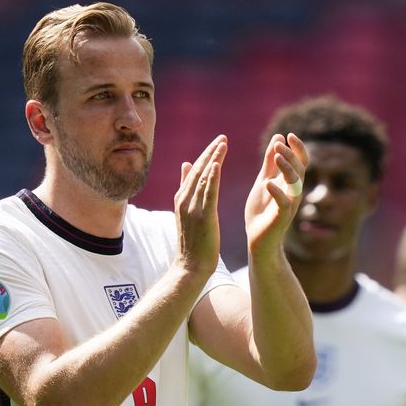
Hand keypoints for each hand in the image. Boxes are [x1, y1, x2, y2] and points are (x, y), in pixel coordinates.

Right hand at [174, 135, 227, 278]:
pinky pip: (207, 193)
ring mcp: (192, 208)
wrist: (189, 267)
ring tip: (223, 143)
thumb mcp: (187, 215)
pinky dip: (211, 177)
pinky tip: (217, 163)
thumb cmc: (192, 244)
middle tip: (223, 137)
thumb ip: (187, 191)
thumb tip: (186, 166)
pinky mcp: (203, 217)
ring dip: (213, 158)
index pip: (194, 172)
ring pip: (203, 178)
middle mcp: (184, 201)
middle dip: (210, 152)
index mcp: (181, 200)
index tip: (217, 143)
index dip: (205, 156)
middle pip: (198, 170)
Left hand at [244, 133, 308, 258]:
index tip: (288, 135)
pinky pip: (283, 203)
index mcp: (289, 183)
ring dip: (287, 168)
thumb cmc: (261, 210)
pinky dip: (277, 192)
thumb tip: (277, 138)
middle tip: (280, 144)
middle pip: (299, 169)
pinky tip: (268, 183)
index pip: (301, 162)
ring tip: (276, 156)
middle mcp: (293, 192)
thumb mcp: (264, 181)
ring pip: (295, 184)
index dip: (298, 148)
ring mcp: (289, 205)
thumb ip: (269, 162)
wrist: (258, 239)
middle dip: (291, 155)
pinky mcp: (281, 217)